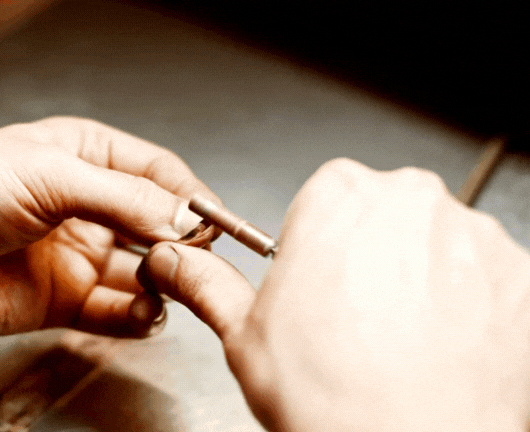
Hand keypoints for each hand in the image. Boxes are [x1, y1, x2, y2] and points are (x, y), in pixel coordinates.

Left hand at [0, 117, 216, 335]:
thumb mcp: (49, 173)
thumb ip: (122, 198)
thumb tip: (182, 218)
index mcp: (84, 156)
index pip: (157, 172)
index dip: (191, 195)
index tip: (215, 220)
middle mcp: (85, 206)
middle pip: (156, 225)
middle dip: (181, 241)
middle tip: (196, 257)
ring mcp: (76, 255)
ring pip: (143, 272)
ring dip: (164, 280)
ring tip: (169, 283)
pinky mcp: (62, 301)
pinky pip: (116, 312)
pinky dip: (138, 316)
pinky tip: (145, 310)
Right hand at [138, 158, 529, 430]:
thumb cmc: (329, 395)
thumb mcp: (244, 334)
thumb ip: (206, 282)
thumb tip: (171, 261)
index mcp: (337, 196)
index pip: (324, 195)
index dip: (317, 244)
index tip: (317, 280)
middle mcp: (410, 199)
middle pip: (382, 214)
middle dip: (367, 254)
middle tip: (352, 316)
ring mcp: (472, 234)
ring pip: (435, 244)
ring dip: (419, 277)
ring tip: (396, 337)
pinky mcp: (520, 272)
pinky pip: (484, 276)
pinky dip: (466, 303)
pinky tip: (439, 346)